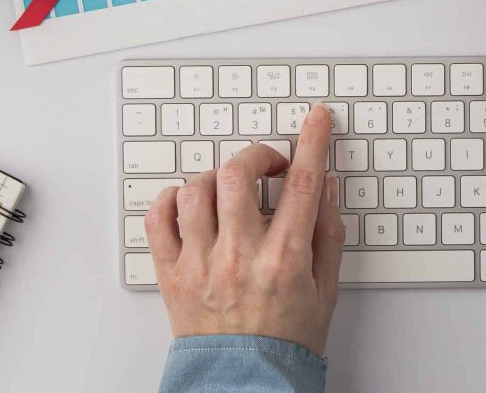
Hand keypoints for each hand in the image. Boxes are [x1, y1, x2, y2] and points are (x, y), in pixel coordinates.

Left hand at [145, 104, 344, 354]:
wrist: (246, 382)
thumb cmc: (286, 339)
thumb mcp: (325, 288)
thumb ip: (327, 233)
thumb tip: (325, 185)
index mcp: (283, 260)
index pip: (300, 184)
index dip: (311, 142)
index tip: (316, 120)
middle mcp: (239, 256)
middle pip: (239, 173)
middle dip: (258, 154)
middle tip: (269, 163)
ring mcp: (201, 263)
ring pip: (197, 190)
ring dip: (217, 179)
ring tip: (230, 191)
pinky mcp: (172, 273)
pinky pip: (158, 218)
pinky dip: (172, 200)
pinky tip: (192, 206)